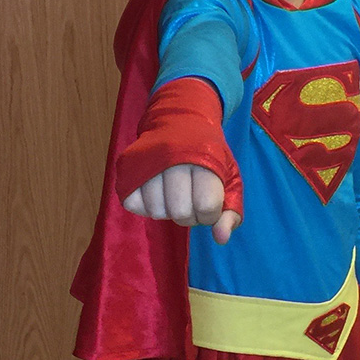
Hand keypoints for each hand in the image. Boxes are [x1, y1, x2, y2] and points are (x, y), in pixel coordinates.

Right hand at [121, 163, 241, 244]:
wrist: (180, 121)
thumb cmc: (209, 155)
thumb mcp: (230, 178)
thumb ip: (231, 212)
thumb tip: (220, 239)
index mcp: (203, 160)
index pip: (206, 207)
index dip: (210, 213)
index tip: (210, 202)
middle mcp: (173, 160)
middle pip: (180, 213)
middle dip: (189, 215)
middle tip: (191, 200)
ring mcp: (148, 163)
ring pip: (156, 211)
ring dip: (167, 211)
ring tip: (173, 194)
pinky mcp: (128, 167)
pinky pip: (134, 204)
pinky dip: (146, 206)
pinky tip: (156, 193)